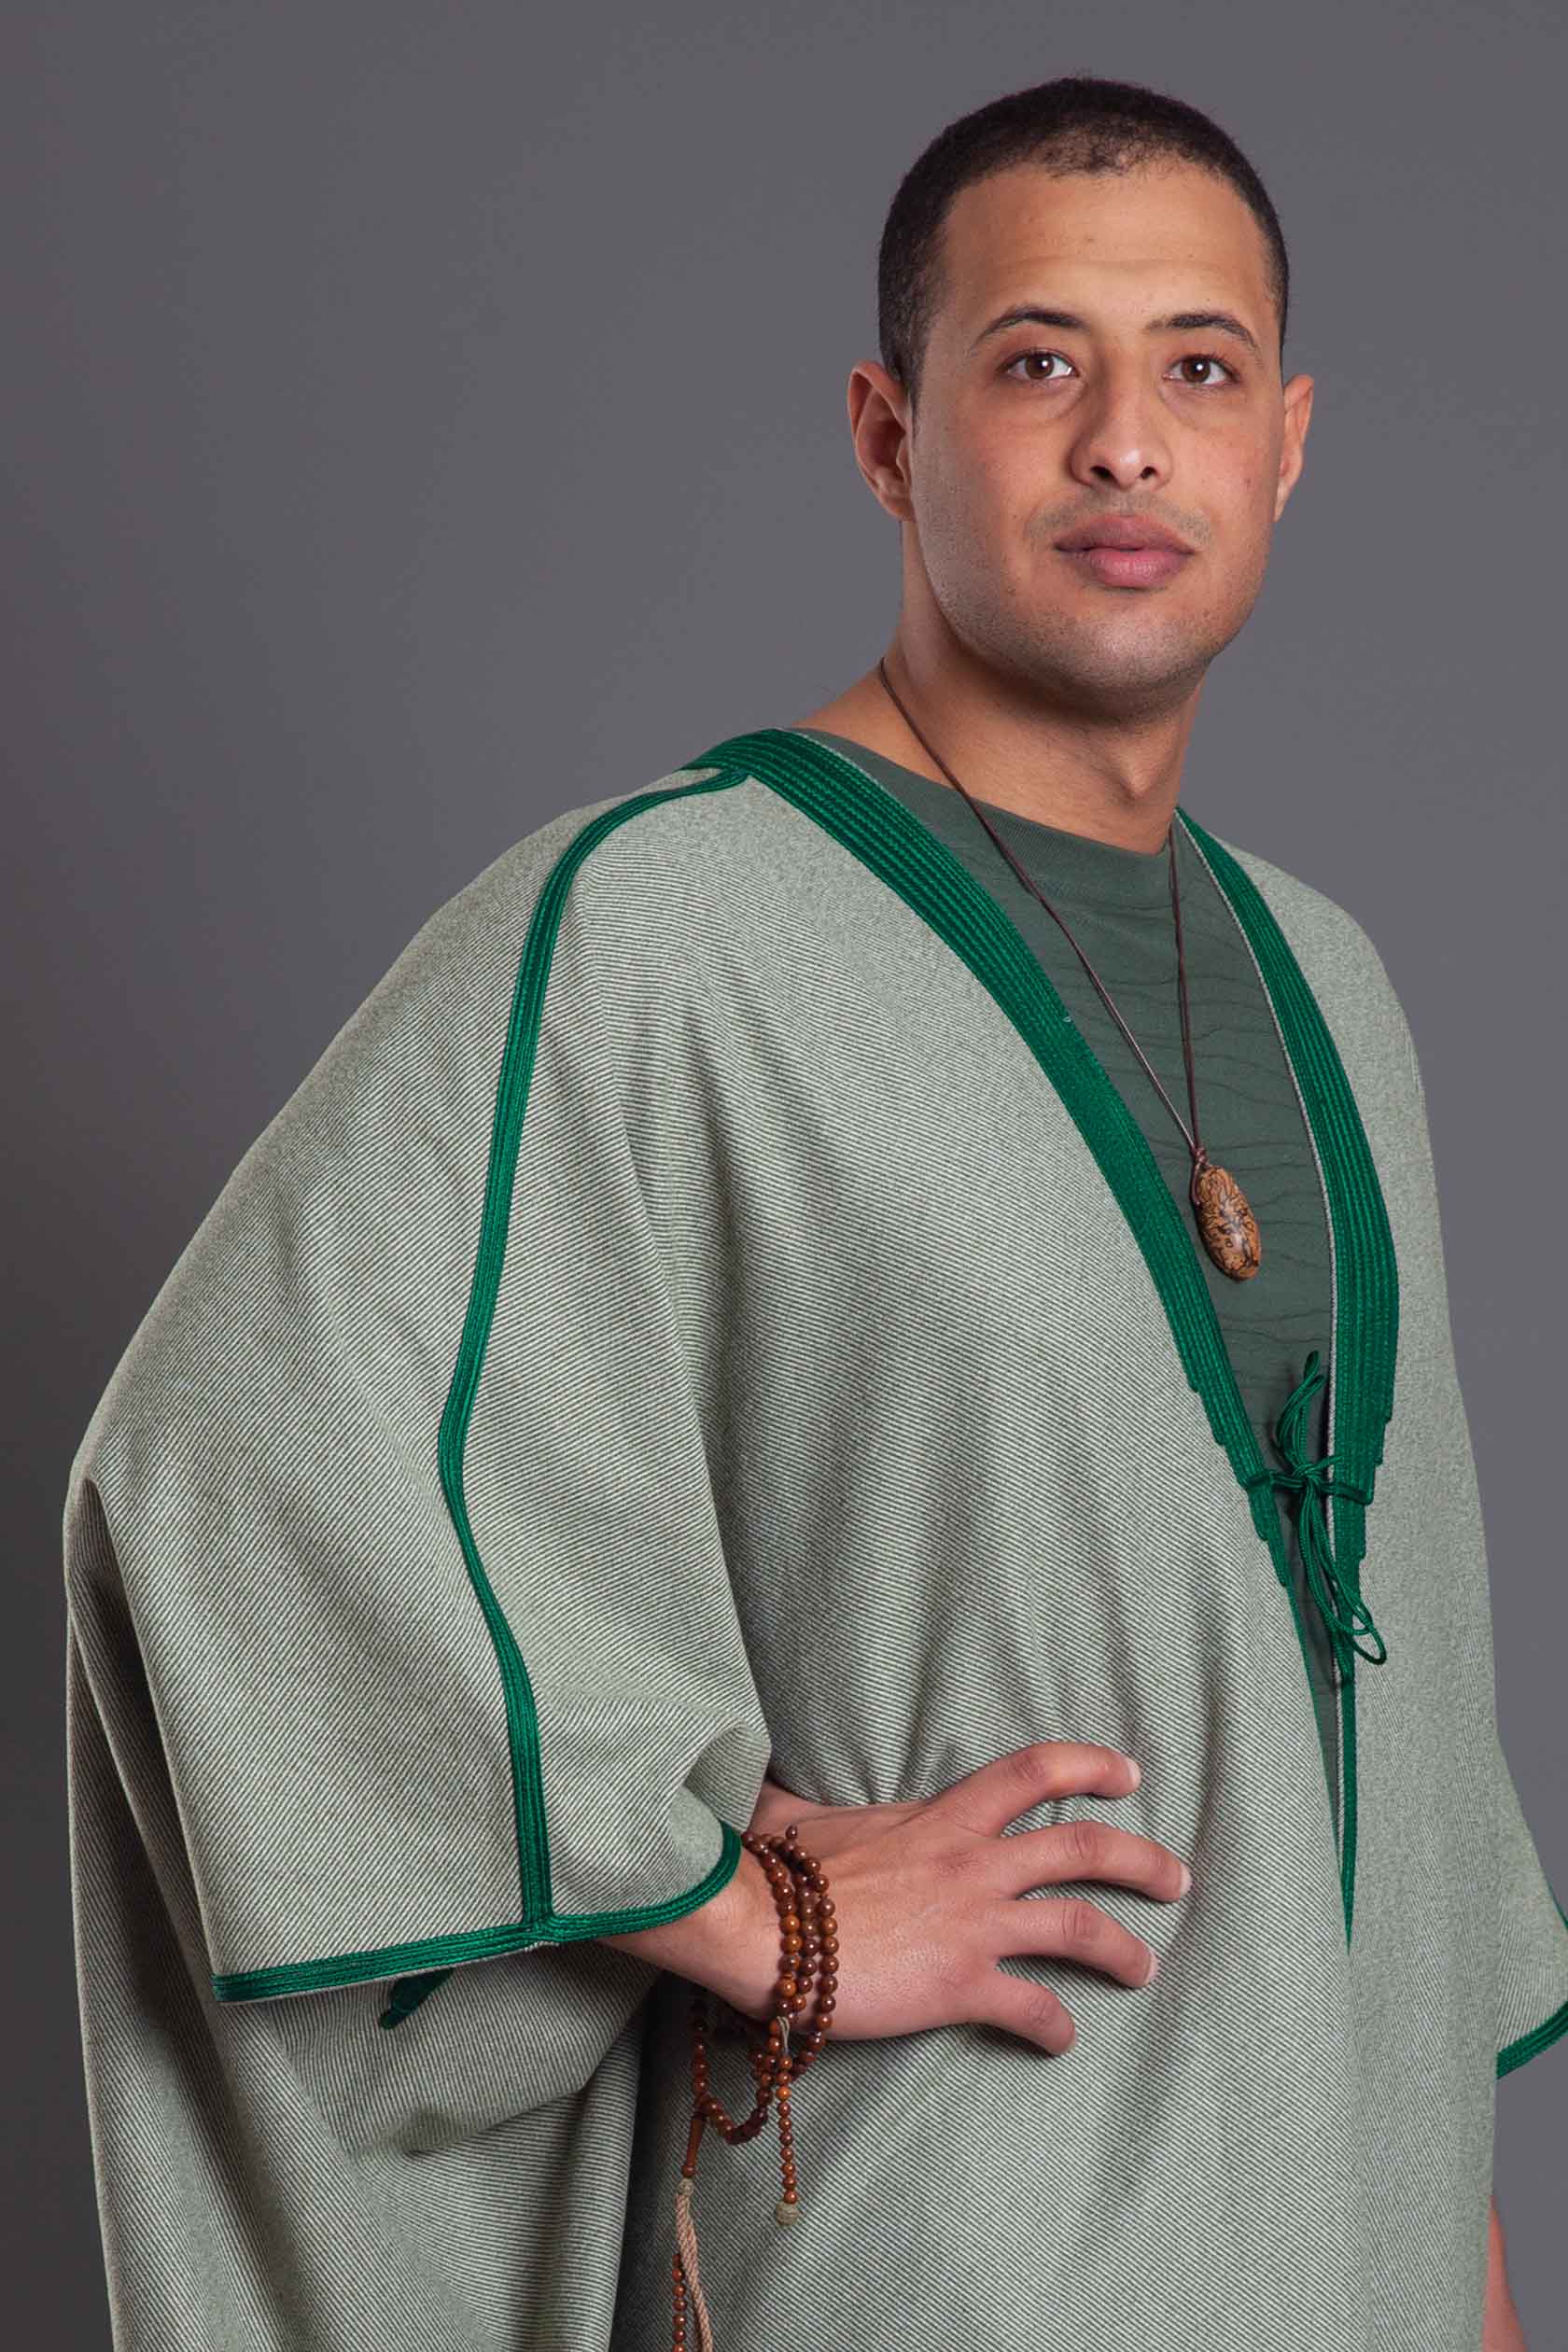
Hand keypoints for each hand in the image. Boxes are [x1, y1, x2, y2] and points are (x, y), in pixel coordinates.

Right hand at [738, 1740, 1190, 2053]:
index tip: (1128, 1773)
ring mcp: (973, 1923)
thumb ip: (812, 1801)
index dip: (1090, 1766)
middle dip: (1142, 1861)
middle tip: (1176, 1877)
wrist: (758, 1926)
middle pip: (1083, 1849)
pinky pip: (1034, 2007)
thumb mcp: (806, 1818)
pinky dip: (1057, 2026)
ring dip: (1123, 1949)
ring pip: (1079, 1928)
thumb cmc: (775, 1871)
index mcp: (943, 1816)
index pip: (1034, 1771)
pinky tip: (1061, 2038)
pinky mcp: (961, 1985)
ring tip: (1145, 1967)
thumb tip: (770, 1785)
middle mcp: (972, 1862)